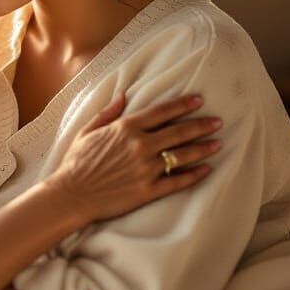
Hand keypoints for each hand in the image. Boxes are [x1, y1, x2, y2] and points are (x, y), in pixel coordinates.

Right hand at [45, 92, 221, 223]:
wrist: (71, 194)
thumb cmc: (76, 162)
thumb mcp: (88, 130)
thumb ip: (108, 112)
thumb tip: (124, 94)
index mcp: (126, 127)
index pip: (162, 111)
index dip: (183, 104)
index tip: (199, 100)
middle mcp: (140, 145)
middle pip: (179, 131)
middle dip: (202, 125)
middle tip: (218, 122)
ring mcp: (146, 168)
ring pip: (183, 155)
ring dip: (203, 148)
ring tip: (217, 144)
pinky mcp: (148, 190)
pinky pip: (177, 181)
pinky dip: (194, 175)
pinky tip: (206, 170)